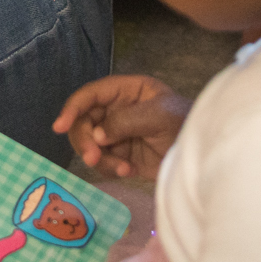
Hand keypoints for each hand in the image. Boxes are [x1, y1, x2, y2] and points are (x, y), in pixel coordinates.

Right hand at [53, 74, 190, 179]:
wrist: (201, 158)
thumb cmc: (185, 125)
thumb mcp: (159, 116)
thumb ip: (126, 121)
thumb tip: (98, 135)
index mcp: (126, 91)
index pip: (91, 95)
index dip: (73, 108)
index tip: (60, 126)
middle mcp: (117, 110)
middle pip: (84, 121)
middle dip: (85, 140)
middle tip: (93, 158)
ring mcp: (118, 134)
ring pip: (90, 144)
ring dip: (100, 159)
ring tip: (123, 168)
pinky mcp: (122, 155)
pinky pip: (102, 162)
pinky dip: (111, 168)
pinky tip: (130, 171)